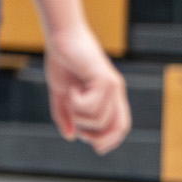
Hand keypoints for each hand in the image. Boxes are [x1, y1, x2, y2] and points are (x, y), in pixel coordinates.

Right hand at [44, 26, 130, 153]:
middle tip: (78, 130)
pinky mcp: (104, 78)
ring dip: (78, 116)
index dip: (110, 140)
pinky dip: (76, 103)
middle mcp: (116, 91)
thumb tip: (71, 137)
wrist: (61, 36)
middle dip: (97, 136)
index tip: (92, 145)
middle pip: (117, 127)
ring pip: (99, 119)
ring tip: (69, 99)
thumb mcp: (62, 94)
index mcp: (110, 95)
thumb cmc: (63, 61)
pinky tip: (71, 90)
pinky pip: (92, 105)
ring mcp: (112, 85)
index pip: (121, 126)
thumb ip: (66, 115)